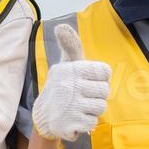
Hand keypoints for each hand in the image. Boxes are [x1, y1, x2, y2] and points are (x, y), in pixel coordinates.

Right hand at [32, 25, 111, 142]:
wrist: (44, 115)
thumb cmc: (61, 86)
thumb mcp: (65, 65)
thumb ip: (71, 46)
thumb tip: (61, 26)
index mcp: (73, 68)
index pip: (105, 72)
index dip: (99, 78)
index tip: (88, 81)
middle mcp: (71, 85)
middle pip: (105, 91)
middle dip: (96, 96)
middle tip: (81, 96)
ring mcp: (71, 105)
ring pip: (100, 107)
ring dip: (92, 109)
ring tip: (78, 107)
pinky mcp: (71, 122)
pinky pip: (93, 122)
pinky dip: (86, 122)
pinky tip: (75, 118)